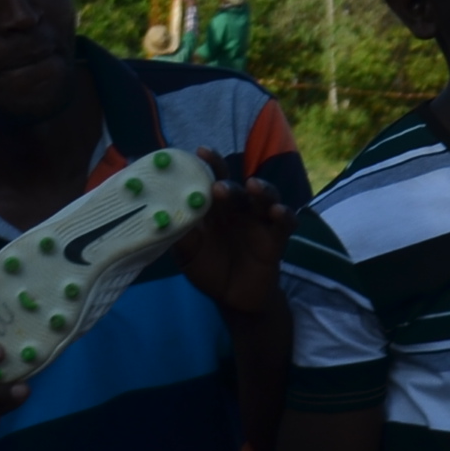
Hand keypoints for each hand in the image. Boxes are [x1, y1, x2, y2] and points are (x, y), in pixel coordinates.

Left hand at [175, 179, 294, 319]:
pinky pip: (285, 223)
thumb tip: (164, 217)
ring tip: (254, 186)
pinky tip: (277, 212)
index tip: (200, 151)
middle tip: (218, 185)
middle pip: (238, 189)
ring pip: (265, 199)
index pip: (213, 181)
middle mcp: (238, 212)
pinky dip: (284, 215)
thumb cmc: (209, 271)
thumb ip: (181, 236)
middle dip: (229, 183)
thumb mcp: (188, 255)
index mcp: (215, 211)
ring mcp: (259, 223)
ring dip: (262, 190)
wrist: (233, 299)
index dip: (210, 165)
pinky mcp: (277, 239)